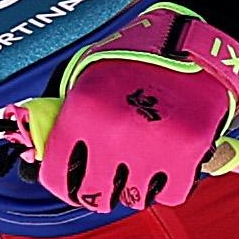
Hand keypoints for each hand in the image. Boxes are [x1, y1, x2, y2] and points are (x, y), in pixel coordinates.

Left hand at [24, 2, 238, 212]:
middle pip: (94, 196)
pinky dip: (169, 186)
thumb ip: (68, 114)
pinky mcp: (189, 153)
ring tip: (141, 166)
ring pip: (133, 198)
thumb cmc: (140, 56)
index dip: (63, 185)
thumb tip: (42, 149)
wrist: (196, 40)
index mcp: (82, 111)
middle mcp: (113, 133)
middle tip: (107, 182)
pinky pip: (171, 195)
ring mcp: (152, 146)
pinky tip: (167, 166)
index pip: (57, 176)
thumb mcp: (90, 74)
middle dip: (98, 191)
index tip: (71, 186)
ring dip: (135, 188)